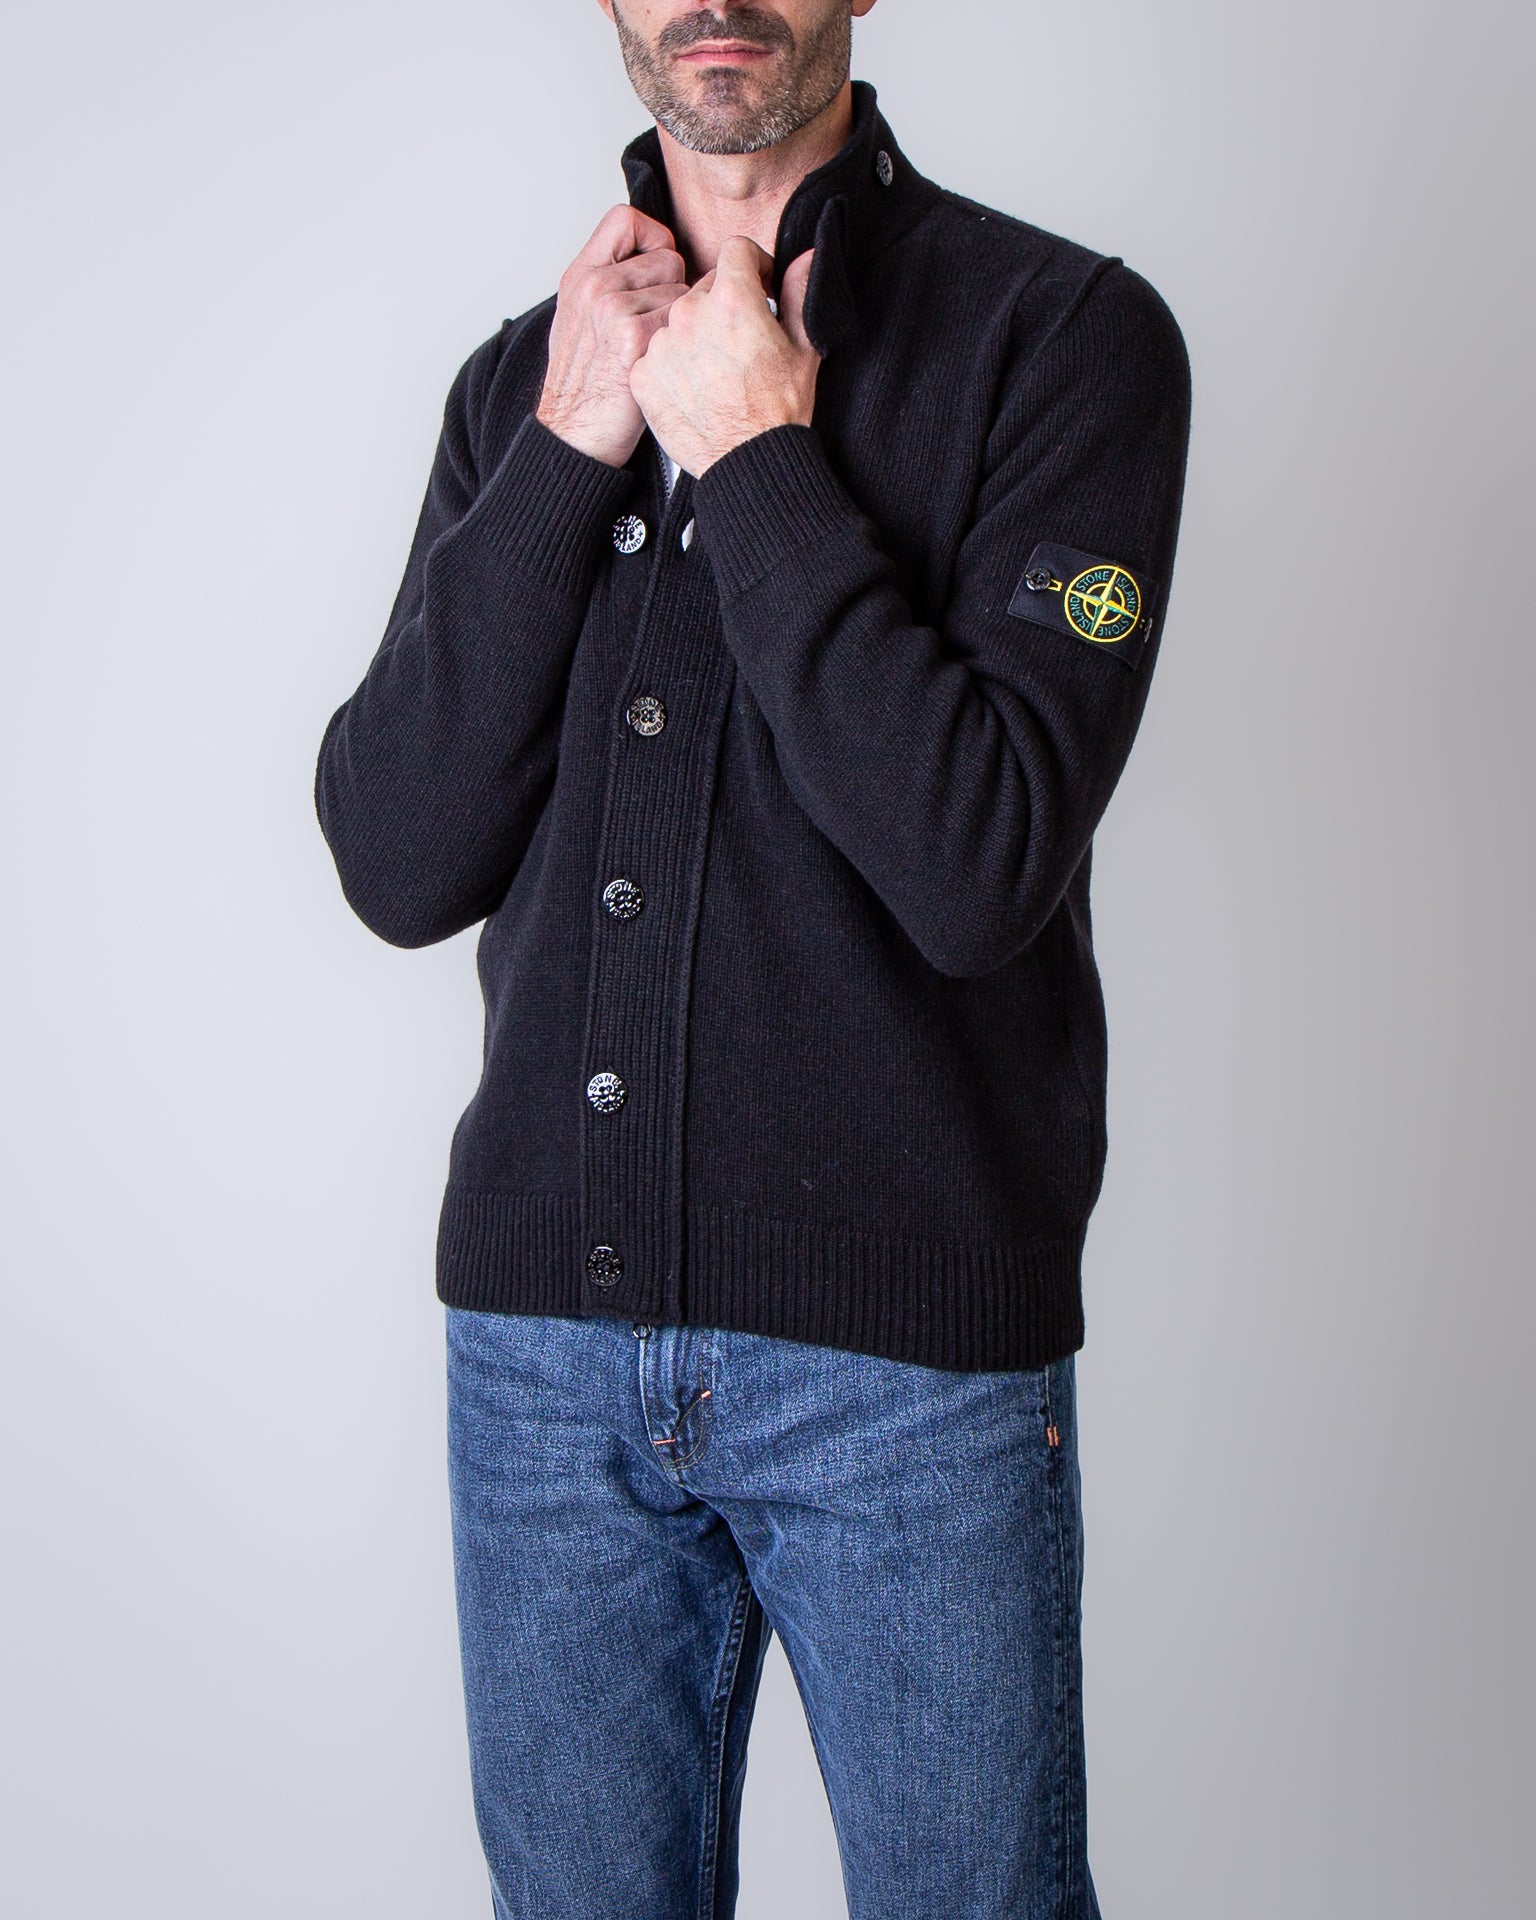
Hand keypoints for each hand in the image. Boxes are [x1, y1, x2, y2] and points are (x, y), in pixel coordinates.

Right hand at [536, 206, 688, 467]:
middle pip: (668, 256)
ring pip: (681, 291)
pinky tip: (662, 365)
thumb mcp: (579, 319)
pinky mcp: (633, 340)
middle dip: (673, 288)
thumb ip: (609, 282)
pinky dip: (680, 345)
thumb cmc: (583, 384)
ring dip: (679, 321)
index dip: (653, 237)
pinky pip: (681, 322)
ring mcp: (612, 310)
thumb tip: (654, 257)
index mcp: (581, 274)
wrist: (572, 434)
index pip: (627, 219)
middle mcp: (594, 285)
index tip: (657, 265)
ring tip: (656, 350)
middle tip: (656, 326)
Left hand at [629, 239, 819, 477]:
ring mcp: (662, 344)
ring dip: (694, 337)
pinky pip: (654, 355)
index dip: (752, 265)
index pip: (735, 250)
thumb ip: (799, 294)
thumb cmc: (778, 413)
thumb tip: (804, 258)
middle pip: (703, 288)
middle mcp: (690, 314)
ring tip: (715, 372)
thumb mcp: (803, 348)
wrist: (748, 463)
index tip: (757, 287)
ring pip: (677, 322)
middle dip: (722, 307)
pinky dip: (671, 366)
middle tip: (738, 345)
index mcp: (733, 298)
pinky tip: (694, 388)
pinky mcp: (642, 374)